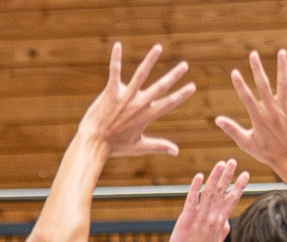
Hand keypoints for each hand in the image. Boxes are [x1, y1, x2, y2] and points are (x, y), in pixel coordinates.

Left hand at [75, 43, 192, 157]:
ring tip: (158, 47)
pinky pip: (115, 72)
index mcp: (146, 116)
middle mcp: (138, 105)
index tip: (192, 86)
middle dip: (173, 76)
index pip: (168, 104)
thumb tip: (176, 151)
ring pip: (140, 75)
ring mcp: (125, 97)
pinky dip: (116, 58)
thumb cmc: (115, 146)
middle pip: (159, 88)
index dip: (181, 95)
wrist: (94, 143)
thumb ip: (159, 146)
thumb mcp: (139, 147)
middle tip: (184, 65)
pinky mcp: (111, 92)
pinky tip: (118, 45)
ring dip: (150, 60)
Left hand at [170, 158, 248, 241]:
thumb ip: (222, 230)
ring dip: (215, 177)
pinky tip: (199, 176)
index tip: (245, 174)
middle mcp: (212, 218)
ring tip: (221, 163)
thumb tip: (227, 222)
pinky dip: (195, 188)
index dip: (238, 186)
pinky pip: (191, 201)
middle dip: (228, 176)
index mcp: (219, 222)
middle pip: (222, 193)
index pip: (231, 200)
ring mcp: (200, 218)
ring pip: (209, 193)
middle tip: (233, 161)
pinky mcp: (186, 220)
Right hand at [217, 50, 286, 174]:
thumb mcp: (247, 144)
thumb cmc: (267, 153)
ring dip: (282, 67)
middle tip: (253, 54)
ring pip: (283, 84)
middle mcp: (272, 111)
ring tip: (281, 52)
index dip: (240, 85)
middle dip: (258, 69)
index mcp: (259, 118)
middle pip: (264, 86)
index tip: (234, 72)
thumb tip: (217, 120)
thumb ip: (233, 130)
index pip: (247, 98)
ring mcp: (285, 109)